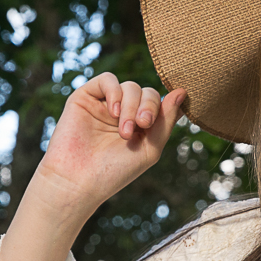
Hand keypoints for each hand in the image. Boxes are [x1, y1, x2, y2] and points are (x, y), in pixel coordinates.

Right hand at [33, 72, 187, 207]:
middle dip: (147, 107)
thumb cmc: (114, 171)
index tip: (151, 124)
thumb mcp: (150, 149)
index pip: (159, 103)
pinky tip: (113, 111)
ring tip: (124, 129)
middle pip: (146, 92)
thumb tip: (182, 92)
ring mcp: (104, 105)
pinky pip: (107, 79)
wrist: (78, 180)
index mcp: (139, 126)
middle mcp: (123, 113)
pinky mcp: (85, 98)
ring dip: (131, 105)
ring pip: (130, 86)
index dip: (161, 108)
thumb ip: (166, 121)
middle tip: (141, 125)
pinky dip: (115, 91)